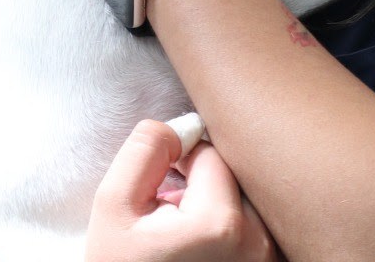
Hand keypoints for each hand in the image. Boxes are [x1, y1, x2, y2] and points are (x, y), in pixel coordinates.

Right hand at [86, 120, 278, 261]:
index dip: (182, 161)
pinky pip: (261, 229)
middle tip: (175, 215)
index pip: (213, 153)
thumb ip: (146, 151)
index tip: (164, 190)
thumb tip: (182, 125)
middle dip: (206, 183)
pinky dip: (235, 232)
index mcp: (219, 223)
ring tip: (189, 237)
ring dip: (222, 206)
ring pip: (250, 201)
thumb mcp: (113, 207)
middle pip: (238, 176)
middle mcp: (258, 244)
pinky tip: (206, 252)